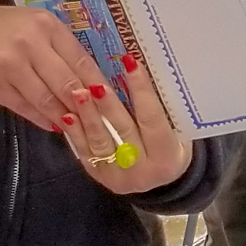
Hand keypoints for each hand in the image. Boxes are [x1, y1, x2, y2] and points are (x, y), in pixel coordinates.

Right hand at [0, 4, 111, 133]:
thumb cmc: (0, 30)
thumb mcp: (33, 26)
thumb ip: (59, 48)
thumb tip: (91, 81)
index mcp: (45, 25)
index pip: (81, 59)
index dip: (98, 83)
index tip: (111, 100)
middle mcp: (28, 43)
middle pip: (67, 82)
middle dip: (84, 105)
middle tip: (99, 120)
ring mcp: (9, 66)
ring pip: (46, 99)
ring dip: (64, 116)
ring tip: (78, 126)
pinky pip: (25, 107)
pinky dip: (42, 119)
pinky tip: (54, 125)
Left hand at [52, 52, 193, 194]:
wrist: (163, 182)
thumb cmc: (173, 147)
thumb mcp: (178, 132)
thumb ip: (161, 110)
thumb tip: (139, 71)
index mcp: (167, 157)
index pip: (153, 119)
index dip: (142, 90)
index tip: (131, 63)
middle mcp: (143, 171)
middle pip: (123, 131)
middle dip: (108, 105)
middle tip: (96, 83)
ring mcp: (119, 177)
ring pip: (100, 143)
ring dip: (88, 116)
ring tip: (78, 93)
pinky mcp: (100, 176)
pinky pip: (85, 152)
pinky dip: (76, 133)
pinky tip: (67, 115)